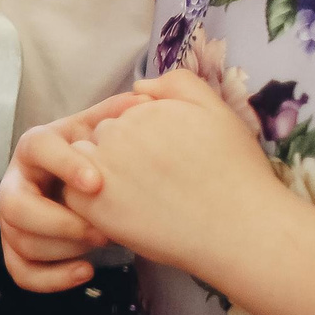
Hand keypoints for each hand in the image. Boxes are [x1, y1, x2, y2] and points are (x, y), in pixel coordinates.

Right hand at [0, 92, 148, 289]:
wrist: (88, 179)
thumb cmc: (98, 153)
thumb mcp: (105, 127)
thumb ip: (120, 111)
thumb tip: (143, 97)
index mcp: (36, 147)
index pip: (37, 148)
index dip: (64, 165)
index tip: (97, 184)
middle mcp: (16, 181)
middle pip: (13, 206)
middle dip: (59, 223)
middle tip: (100, 231)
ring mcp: (13, 218)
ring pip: (19, 241)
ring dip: (63, 249)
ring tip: (100, 244)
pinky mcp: (19, 249)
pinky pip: (20, 271)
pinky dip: (52, 278)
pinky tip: (86, 271)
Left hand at [64, 70, 279, 275]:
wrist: (239, 229)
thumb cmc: (234, 172)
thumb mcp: (215, 110)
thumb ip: (177, 84)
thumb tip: (139, 86)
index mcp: (144, 109)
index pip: (125, 115)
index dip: (145, 138)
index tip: (168, 159)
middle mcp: (119, 133)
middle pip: (104, 136)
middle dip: (122, 154)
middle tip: (158, 182)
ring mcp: (102, 168)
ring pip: (86, 163)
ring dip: (104, 175)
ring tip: (144, 198)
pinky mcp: (93, 204)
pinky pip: (75, 194)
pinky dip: (94, 202)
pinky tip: (129, 212)